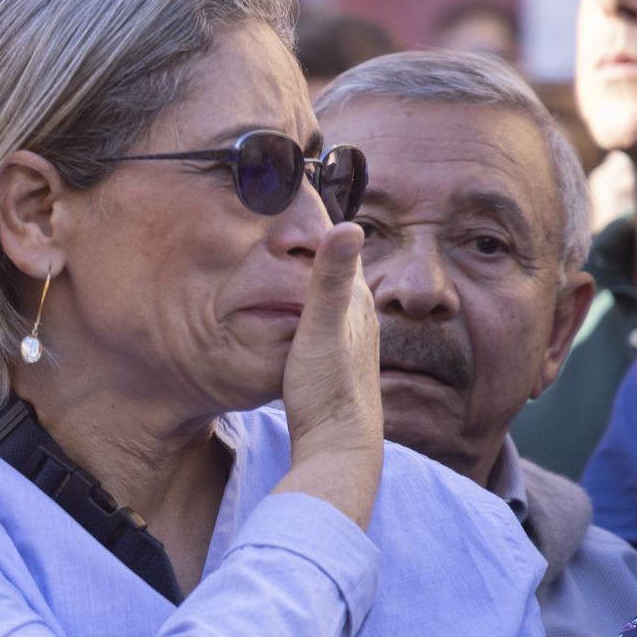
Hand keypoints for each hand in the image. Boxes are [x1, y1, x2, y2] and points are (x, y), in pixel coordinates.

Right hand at [276, 224, 382, 529]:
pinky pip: (317, 316)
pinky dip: (301, 302)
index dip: (314, 220)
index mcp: (355, 299)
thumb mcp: (322, 328)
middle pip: (332, 267)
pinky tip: (290, 308)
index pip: (338, 244)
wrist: (338, 446)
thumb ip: (331, 279)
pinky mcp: (333, 359)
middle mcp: (357, 314)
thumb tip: (349, 225)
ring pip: (325, 293)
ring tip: (280, 252)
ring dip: (305, 273)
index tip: (290, 190)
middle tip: (278, 212)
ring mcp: (347, 338)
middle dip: (309, 242)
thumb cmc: (330, 389)